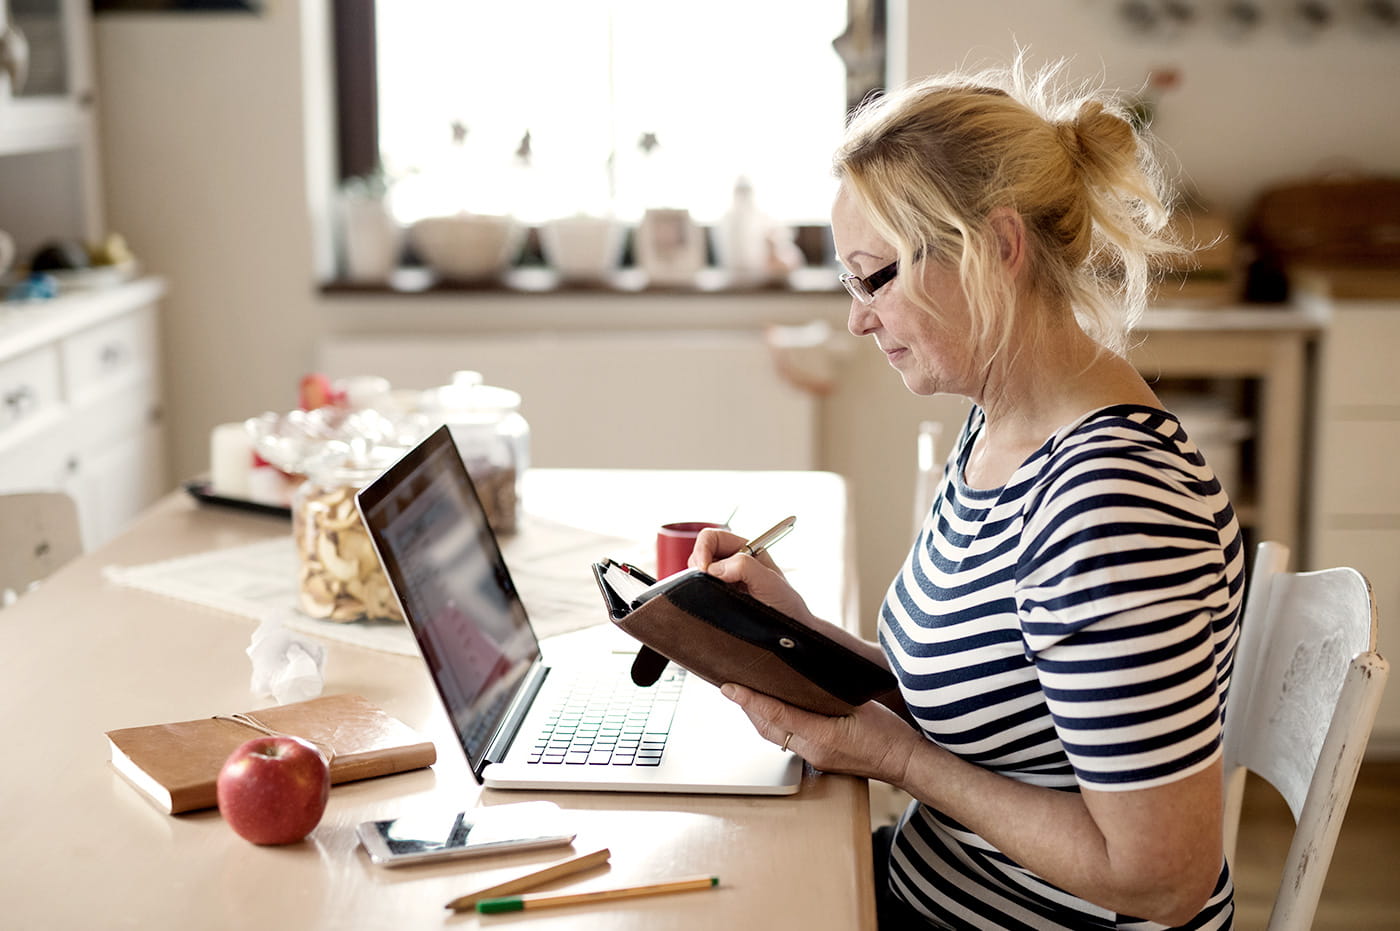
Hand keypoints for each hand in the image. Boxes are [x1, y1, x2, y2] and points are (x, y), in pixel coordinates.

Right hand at [688, 528, 816, 624]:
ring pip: (697, 573)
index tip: (705, 570)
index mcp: (744, 549)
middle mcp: (732, 561)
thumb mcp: (770, 582)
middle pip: (700, 554)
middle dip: (698, 567)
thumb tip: (715, 568)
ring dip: (700, 583)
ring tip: (719, 596)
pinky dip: (700, 594)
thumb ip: (745, 567)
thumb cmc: (786, 604)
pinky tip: (715, 603)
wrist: (790, 629)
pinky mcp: (719, 596)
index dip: (703, 550)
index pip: (712, 538)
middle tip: (708, 585)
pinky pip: (700, 590)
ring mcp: (724, 579)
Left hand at [719, 683, 922, 787]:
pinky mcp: (819, 760)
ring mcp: (814, 758)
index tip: (729, 687)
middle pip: (768, 727)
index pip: (776, 714)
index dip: (750, 699)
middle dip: (747, 706)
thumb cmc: (890, 734)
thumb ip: (829, 695)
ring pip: (775, 735)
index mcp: (822, 737)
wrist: (906, 763)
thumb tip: (801, 679)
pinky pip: (788, 740)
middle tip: (731, 685)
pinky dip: (776, 723)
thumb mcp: (860, 706)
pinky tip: (774, 710)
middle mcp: (812, 751)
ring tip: (746, 694)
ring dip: (759, 716)